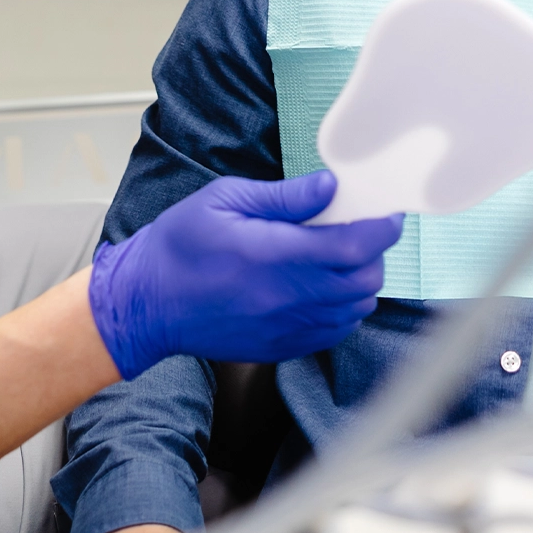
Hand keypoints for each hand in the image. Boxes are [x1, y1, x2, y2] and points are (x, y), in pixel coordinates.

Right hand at [88, 171, 403, 378]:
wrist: (143, 305)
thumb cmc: (180, 245)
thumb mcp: (225, 200)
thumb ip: (285, 196)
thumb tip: (331, 186)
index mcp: (274, 255)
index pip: (354, 246)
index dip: (382, 228)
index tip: (389, 212)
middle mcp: (286, 296)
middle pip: (363, 280)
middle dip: (376, 252)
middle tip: (366, 229)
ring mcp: (285, 326)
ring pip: (354, 309)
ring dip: (362, 281)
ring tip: (346, 256)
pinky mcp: (279, 346)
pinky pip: (334, 332)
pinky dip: (345, 308)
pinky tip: (328, 287)